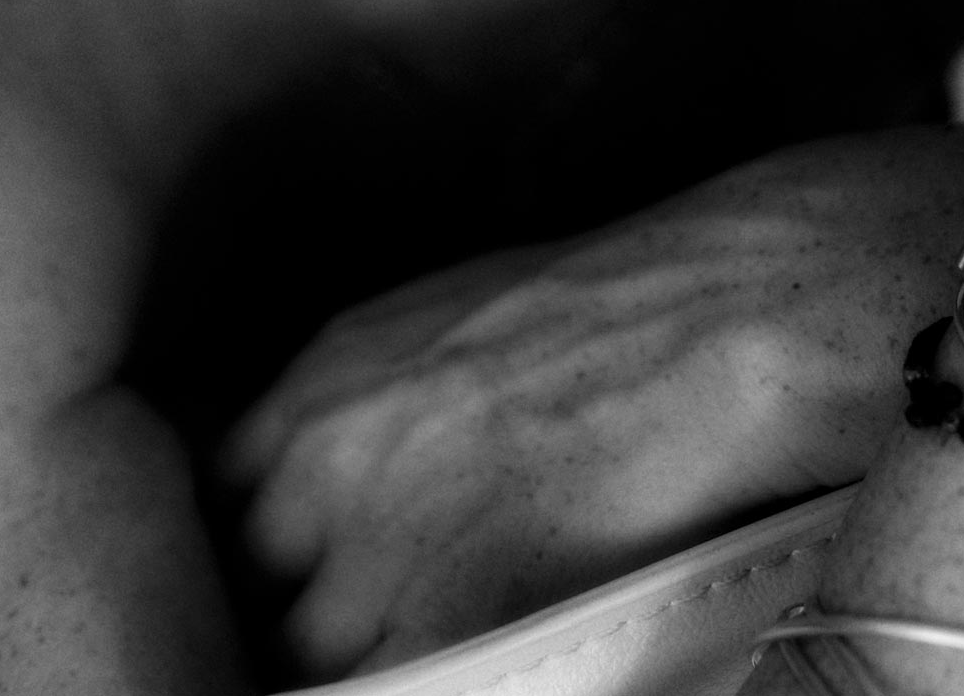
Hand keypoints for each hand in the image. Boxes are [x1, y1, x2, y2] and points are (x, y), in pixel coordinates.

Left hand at [222, 123, 963, 674]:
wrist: (734, 314)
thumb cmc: (631, 307)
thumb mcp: (458, 321)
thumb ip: (385, 401)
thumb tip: (369, 475)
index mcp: (324, 378)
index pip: (229, 504)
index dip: (275, 552)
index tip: (305, 579)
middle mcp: (325, 462)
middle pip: (264, 593)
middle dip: (310, 613)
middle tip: (382, 618)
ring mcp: (377, 553)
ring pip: (315, 660)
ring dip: (371, 657)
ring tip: (445, 636)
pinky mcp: (450, 630)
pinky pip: (398, 693)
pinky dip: (430, 682)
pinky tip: (480, 657)